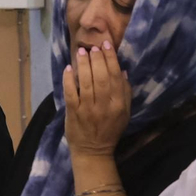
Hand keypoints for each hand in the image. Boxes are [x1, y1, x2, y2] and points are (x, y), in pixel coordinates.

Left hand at [62, 41, 129, 158]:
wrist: (93, 151)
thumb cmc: (110, 130)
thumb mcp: (125, 113)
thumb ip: (125, 92)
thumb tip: (122, 70)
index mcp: (119, 105)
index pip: (115, 76)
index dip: (111, 58)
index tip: (106, 44)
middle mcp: (104, 106)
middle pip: (101, 77)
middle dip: (97, 59)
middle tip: (93, 48)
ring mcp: (88, 109)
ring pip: (86, 82)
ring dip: (83, 65)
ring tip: (81, 52)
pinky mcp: (74, 113)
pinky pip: (71, 93)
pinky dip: (69, 79)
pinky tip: (69, 68)